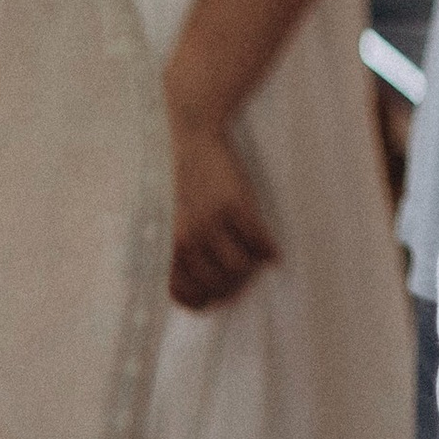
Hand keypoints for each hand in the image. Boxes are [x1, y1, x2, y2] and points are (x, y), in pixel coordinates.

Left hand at [166, 104, 278, 308]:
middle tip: (243, 278)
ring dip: (251, 269)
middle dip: (233, 287)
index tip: (217, 296)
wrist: (190, 138)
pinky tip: (272, 251)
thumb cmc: (177, 180)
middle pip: (217, 284)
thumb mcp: (166, 221)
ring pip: (239, 267)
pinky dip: (269, 250)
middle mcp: (187, 240)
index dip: (205, 300)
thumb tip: (192, 280)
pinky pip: (257, 240)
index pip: (186, 294)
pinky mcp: (237, 204)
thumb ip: (174, 250)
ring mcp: (213, 223)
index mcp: (166, 246)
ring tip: (256, 262)